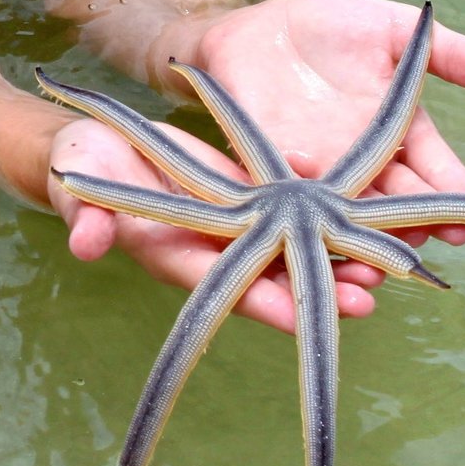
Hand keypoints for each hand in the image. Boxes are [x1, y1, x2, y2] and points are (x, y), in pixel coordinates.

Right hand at [45, 115, 380, 335]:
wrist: (96, 147)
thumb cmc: (81, 166)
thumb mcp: (79, 185)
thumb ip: (87, 216)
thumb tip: (85, 244)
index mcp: (173, 255)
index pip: (224, 286)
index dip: (262, 303)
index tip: (301, 317)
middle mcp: (211, 250)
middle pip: (271, 278)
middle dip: (317, 292)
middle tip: (369, 300)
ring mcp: (233, 227)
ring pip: (291, 251)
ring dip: (335, 261)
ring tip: (386, 267)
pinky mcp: (247, 200)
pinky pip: (292, 214)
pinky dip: (327, 219)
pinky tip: (367, 216)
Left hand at [157, 0, 464, 245]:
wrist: (256, 23)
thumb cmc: (329, 26)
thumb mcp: (392, 30)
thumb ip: (449, 52)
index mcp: (399, 135)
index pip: (437, 173)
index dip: (458, 196)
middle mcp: (362, 164)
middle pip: (396, 204)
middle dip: (415, 226)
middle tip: (433, 242)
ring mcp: (317, 172)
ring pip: (347, 217)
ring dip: (363, 240)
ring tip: (380, 261)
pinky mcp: (269, 170)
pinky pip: (287, 201)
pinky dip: (299, 218)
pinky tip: (311, 231)